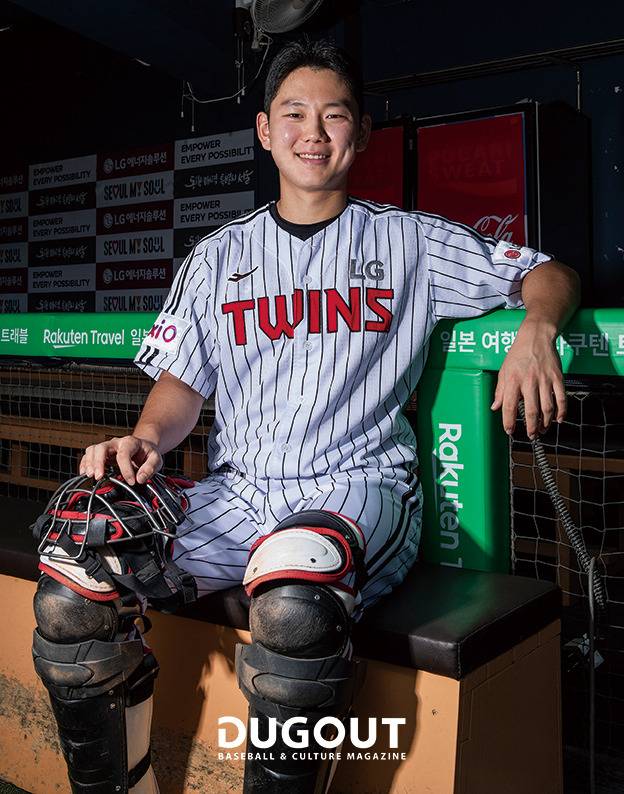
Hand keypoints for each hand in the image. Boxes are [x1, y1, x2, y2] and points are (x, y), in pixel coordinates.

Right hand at [79, 436, 162, 484]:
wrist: (144, 448)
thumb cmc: (148, 454)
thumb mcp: (156, 459)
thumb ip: (150, 468)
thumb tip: (140, 478)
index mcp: (130, 442)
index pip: (124, 454)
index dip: (126, 469)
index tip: (131, 481)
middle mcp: (116, 443)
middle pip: (102, 448)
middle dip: (98, 462)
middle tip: (99, 477)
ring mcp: (107, 448)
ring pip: (92, 450)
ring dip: (89, 463)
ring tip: (90, 476)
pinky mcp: (101, 454)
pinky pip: (88, 455)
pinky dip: (84, 463)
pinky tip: (84, 473)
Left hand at [490, 323, 565, 438]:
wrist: (535, 337)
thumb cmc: (517, 355)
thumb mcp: (503, 370)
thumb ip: (500, 391)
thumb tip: (495, 407)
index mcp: (512, 380)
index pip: (509, 406)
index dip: (509, 421)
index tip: (509, 431)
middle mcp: (529, 381)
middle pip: (531, 410)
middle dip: (531, 427)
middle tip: (531, 436)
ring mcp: (545, 380)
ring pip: (547, 407)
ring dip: (546, 422)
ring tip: (542, 430)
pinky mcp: (557, 377)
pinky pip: (561, 398)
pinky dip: (561, 411)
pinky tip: (558, 419)